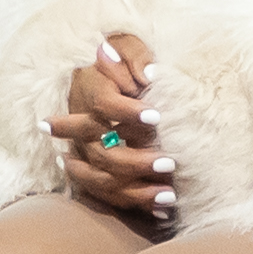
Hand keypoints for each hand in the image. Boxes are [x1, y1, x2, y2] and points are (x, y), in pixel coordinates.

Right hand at [45, 32, 175, 223]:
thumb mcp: (127, 44)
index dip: (128, 113)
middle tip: (171, 162)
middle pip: (102, 152)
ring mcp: (84, 152)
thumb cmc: (121, 59)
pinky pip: (108, 196)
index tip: (158, 117)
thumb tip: (149, 74)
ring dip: (137, 190)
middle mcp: (81, 126)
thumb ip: (135, 54)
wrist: (102, 76)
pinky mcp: (93, 171)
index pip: (103, 106)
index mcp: (88, 91)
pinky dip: (135, 204)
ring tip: (171, 194)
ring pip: (103, 181)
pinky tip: (163, 208)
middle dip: (136, 161)